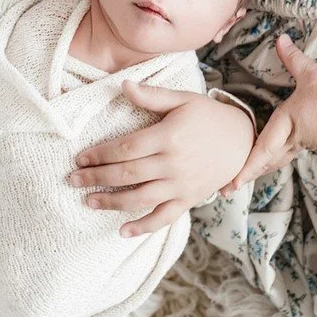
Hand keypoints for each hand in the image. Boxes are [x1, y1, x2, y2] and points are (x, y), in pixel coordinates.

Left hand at [67, 81, 254, 236]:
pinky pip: (163, 217)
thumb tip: (123, 85)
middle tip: (73, 180)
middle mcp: (173, 164)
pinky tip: (122, 231)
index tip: (80, 158)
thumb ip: (152, 96)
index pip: (125, 148)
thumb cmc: (209, 116)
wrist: (244, 140)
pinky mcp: (188, 200)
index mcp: (168, 136)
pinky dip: (143, 227)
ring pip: (140, 198)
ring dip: (112, 202)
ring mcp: (181, 185)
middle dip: (97, 178)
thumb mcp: (183, 99)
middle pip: (127, 174)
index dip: (100, 154)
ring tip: (88, 201)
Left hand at [222, 34, 316, 193]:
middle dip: (246, 175)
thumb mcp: (314, 75)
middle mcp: (295, 138)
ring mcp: (306, 142)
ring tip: (245, 176)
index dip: (245, 166)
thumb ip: (294, 58)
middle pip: (265, 161)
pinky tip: (273, 157)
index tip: (231, 184)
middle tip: (226, 189)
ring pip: (277, 159)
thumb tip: (279, 39)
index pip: (262, 149)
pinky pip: (288, 153)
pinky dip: (274, 159)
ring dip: (260, 168)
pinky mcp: (316, 140)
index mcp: (289, 124)